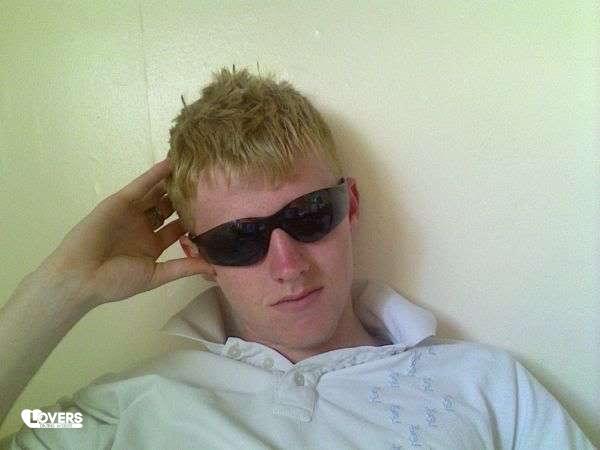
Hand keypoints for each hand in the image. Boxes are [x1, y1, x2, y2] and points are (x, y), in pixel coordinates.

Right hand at [37, 158, 213, 307]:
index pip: (179, 228)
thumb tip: (216, 269)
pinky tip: (171, 163)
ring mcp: (133, 212)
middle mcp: (144, 226)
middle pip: (170, 208)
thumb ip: (184, 268)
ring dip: (173, 183)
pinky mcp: (121, 201)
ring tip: (195, 169)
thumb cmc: (116, 281)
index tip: (217, 212)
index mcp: (152, 245)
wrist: (81, 276)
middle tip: (210, 186)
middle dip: (186, 199)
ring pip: (157, 194)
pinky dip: (155, 174)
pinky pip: (141, 185)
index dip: (195, 221)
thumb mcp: (156, 275)